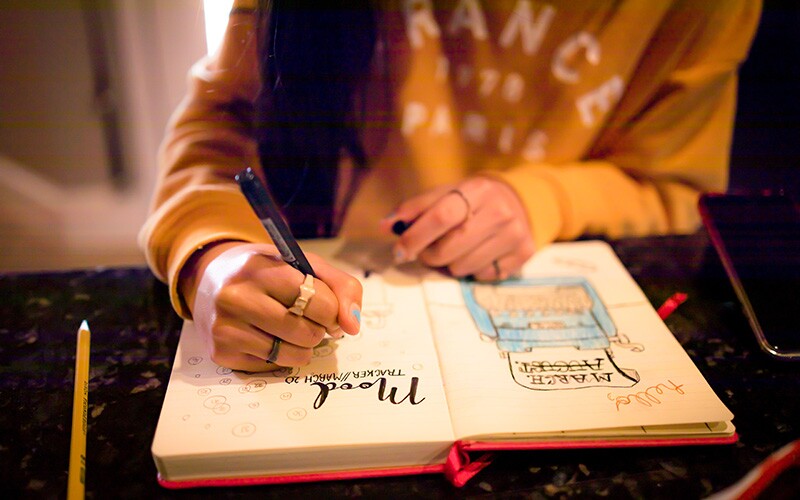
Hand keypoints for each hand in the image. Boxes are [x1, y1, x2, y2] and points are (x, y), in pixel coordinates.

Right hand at [180, 241, 361, 371]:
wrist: (212, 280)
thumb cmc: (269, 272)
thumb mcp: (305, 265)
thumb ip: (342, 287)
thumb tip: (352, 325)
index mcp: (261, 269)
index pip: (318, 302)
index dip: (333, 309)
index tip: (327, 308)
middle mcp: (237, 298)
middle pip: (307, 332)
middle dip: (318, 329)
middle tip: (308, 318)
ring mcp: (225, 328)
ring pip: (293, 354)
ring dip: (304, 347)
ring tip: (292, 329)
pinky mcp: (221, 353)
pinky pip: (272, 367)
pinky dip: (282, 356)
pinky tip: (269, 337)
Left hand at [379, 176, 534, 280]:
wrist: (517, 202)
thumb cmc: (471, 201)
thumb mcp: (446, 194)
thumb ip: (415, 208)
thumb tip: (385, 225)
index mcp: (477, 189)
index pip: (440, 216)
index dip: (415, 237)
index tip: (399, 251)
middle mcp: (500, 211)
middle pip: (449, 249)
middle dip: (429, 256)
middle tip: (428, 252)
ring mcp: (515, 234)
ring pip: (463, 268)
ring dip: (450, 265)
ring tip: (457, 251)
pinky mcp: (524, 254)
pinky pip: (483, 277)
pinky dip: (474, 271)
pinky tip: (478, 256)